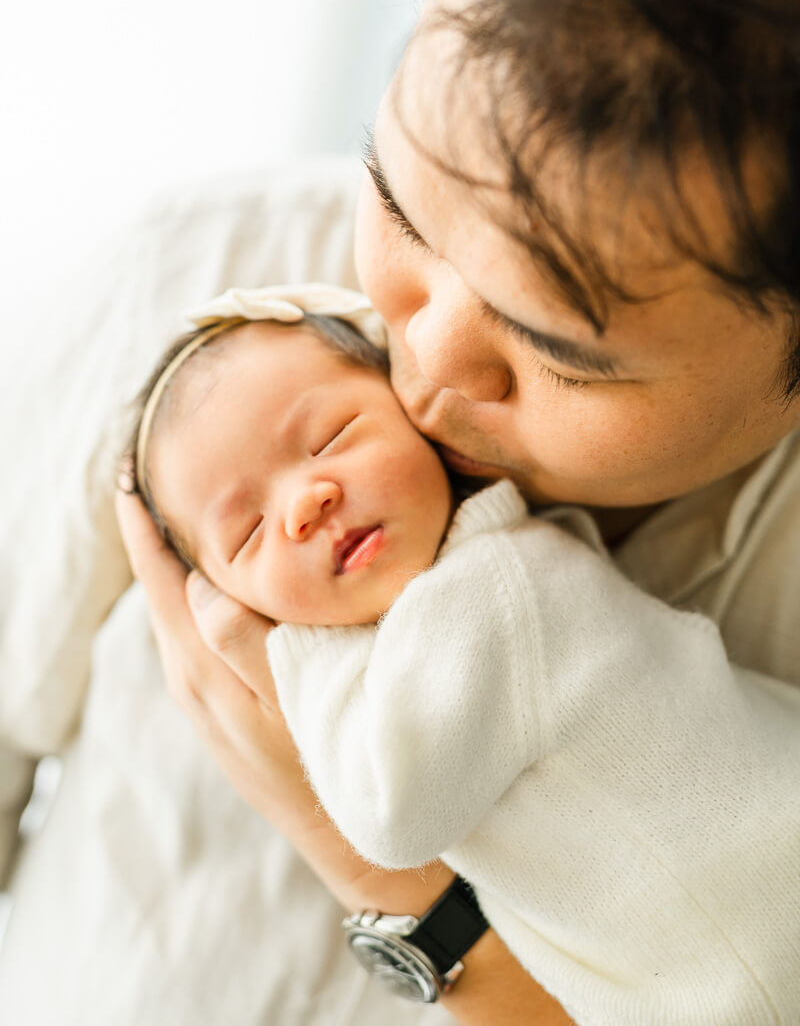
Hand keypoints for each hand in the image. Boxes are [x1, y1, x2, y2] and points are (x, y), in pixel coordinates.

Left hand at [114, 482, 307, 827]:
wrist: (345, 838)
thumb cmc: (327, 764)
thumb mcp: (291, 700)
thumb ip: (244, 641)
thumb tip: (202, 585)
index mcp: (200, 663)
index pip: (158, 574)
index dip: (142, 520)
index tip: (131, 466)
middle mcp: (188, 674)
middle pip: (160, 583)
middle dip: (156, 527)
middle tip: (161, 466)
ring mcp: (201, 692)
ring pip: (178, 605)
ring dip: (177, 557)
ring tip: (189, 507)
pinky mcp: (219, 704)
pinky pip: (195, 628)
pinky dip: (198, 589)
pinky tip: (223, 576)